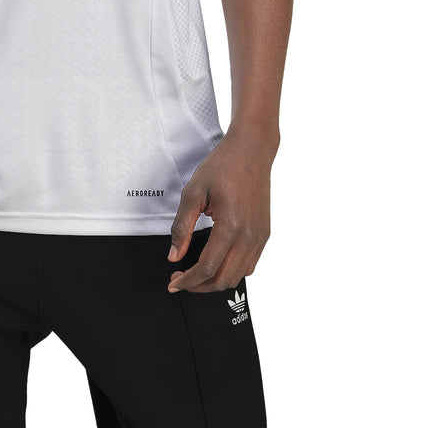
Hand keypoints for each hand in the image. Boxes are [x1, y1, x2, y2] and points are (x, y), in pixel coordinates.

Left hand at [165, 128, 275, 293]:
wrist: (251, 151)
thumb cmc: (223, 166)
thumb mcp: (193, 192)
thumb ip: (182, 227)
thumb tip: (174, 255)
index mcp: (231, 226)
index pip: (207, 268)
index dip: (188, 281)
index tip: (174, 283)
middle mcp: (249, 236)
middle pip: (224, 279)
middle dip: (200, 286)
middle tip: (181, 280)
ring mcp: (259, 237)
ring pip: (239, 276)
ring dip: (216, 281)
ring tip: (196, 274)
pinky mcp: (264, 234)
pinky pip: (250, 264)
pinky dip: (232, 271)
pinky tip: (218, 263)